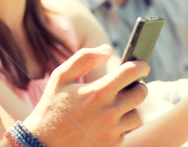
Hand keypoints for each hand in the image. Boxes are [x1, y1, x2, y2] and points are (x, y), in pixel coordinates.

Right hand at [24, 44, 148, 146]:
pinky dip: (119, 124)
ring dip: (129, 107)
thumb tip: (106, 49)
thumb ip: (84, 58)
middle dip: (138, 86)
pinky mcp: (113, 145)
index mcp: (98, 92)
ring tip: (112, 105)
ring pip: (136, 115)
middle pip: (141, 94)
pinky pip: (126, 131)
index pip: (131, 73)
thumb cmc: (52, 106)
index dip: (141, 65)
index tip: (142, 64)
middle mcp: (109, 112)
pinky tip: (103, 121)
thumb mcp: (61, 77)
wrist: (45, 142)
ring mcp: (113, 130)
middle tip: (128, 84)